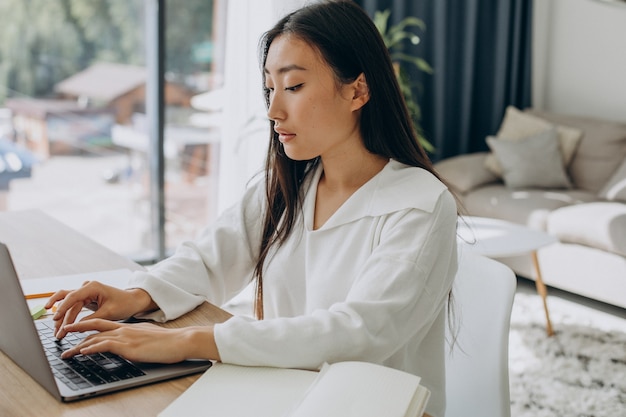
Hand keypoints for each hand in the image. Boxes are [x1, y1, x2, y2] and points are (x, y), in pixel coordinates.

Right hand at [45, 281, 154, 338]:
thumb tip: (75, 328)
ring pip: (67, 304)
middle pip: (68, 302)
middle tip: (57, 333)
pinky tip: (60, 325)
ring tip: (57, 333)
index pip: (72, 297)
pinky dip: (66, 316)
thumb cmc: (124, 304)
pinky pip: (72, 306)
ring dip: (62, 318)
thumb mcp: (109, 313)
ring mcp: (85, 292)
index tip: (55, 319)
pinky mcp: (85, 298)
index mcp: (93, 287)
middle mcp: (87, 287)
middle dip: (61, 318)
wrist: (133, 301)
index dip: (62, 308)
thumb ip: (91, 319)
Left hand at [60, 320, 218, 362]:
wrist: (181, 341)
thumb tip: (134, 345)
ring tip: (66, 352)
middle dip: (77, 329)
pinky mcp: (128, 346)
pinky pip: (104, 345)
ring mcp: (126, 336)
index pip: (104, 324)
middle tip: (64, 332)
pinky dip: (91, 348)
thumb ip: (139, 339)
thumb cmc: (170, 342)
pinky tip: (82, 352)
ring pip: (96, 337)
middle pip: (95, 326)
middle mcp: (125, 329)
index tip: (78, 329)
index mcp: (130, 327)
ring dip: (78, 346)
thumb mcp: (150, 337)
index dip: (89, 326)